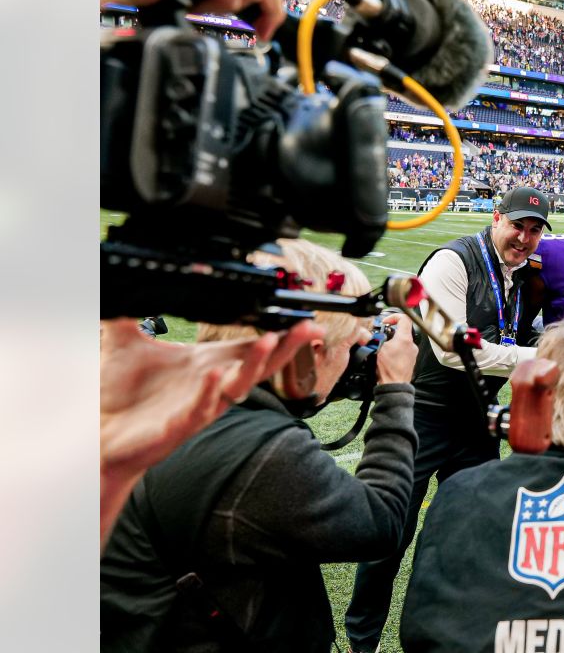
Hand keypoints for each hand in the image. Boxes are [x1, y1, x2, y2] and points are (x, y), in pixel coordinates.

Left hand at [100, 318, 322, 475]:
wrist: (98, 435)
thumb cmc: (120, 395)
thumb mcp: (125, 344)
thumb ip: (129, 313)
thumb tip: (124, 285)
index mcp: (207, 364)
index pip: (252, 346)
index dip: (281, 334)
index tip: (306, 321)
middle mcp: (211, 385)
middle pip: (260, 365)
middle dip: (285, 346)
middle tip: (307, 328)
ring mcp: (199, 406)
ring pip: (239, 386)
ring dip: (255, 364)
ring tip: (268, 342)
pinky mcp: (179, 425)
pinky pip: (201, 409)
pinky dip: (210, 392)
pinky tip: (216, 374)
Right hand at [376, 313, 417, 383]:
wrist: (394, 385)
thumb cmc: (388, 370)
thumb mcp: (378, 349)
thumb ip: (377, 338)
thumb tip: (374, 334)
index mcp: (405, 339)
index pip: (404, 318)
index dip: (393, 317)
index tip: (386, 322)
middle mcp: (411, 345)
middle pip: (403, 330)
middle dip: (391, 332)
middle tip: (382, 336)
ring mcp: (412, 353)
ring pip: (403, 341)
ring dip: (393, 342)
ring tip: (384, 348)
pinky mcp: (411, 360)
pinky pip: (404, 350)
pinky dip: (396, 350)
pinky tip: (389, 357)